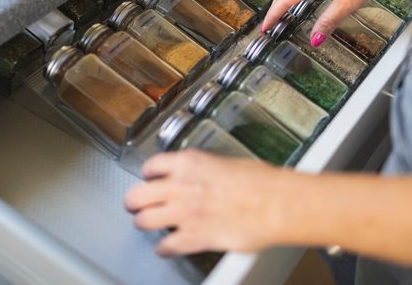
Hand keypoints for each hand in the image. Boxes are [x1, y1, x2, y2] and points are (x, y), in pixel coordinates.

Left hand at [124, 150, 288, 255]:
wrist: (276, 204)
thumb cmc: (262, 182)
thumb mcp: (228, 163)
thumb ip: (207, 170)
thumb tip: (205, 176)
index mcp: (190, 163)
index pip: (152, 165)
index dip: (148, 175)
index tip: (149, 179)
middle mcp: (180, 186)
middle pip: (137, 195)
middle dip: (134, 201)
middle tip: (136, 204)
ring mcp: (184, 214)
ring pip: (144, 221)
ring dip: (145, 223)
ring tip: (148, 224)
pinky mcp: (193, 238)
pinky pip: (165, 246)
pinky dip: (164, 249)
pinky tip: (167, 247)